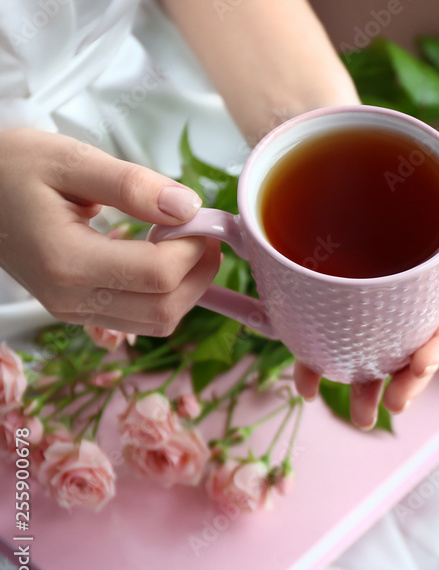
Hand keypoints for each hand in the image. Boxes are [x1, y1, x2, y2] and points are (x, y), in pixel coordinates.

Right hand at [0, 129, 219, 335]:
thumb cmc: (12, 168)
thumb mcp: (70, 159)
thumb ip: (132, 185)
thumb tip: (187, 207)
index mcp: (67, 260)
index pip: (159, 274)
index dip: (194, 246)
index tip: (199, 216)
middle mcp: (70, 298)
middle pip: (166, 308)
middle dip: (199, 271)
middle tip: (201, 230)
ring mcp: (73, 311)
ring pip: (159, 322)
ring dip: (187, 286)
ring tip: (180, 241)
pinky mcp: (79, 312)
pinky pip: (141, 319)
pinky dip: (166, 294)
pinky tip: (159, 257)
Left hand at [293, 229, 438, 428]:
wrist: (362, 185)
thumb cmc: (417, 210)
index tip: (422, 364)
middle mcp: (413, 314)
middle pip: (416, 357)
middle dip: (407, 385)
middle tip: (396, 404)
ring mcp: (376, 320)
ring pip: (376, 362)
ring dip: (368, 392)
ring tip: (361, 418)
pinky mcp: (338, 318)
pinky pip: (330, 347)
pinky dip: (316, 369)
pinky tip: (306, 385)